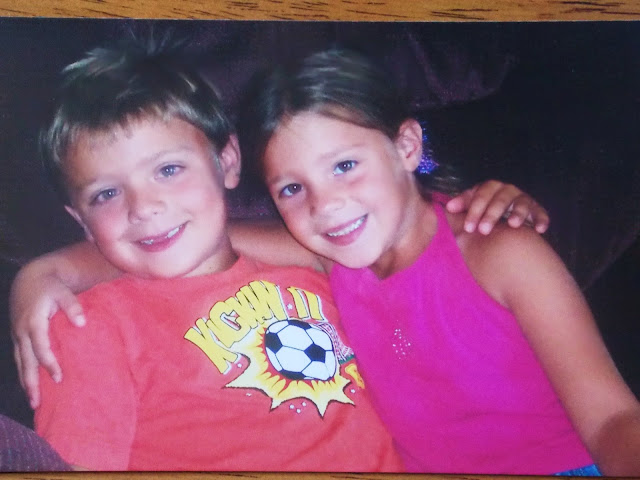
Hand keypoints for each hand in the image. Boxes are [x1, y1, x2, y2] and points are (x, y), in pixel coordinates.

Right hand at [9, 265, 84, 408]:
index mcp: (34, 322)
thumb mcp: (63, 292)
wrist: (29, 279)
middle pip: (25, 362)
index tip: (59, 378)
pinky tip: (29, 386)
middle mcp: (22, 332)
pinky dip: (24, 373)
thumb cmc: (50, 286)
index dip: (49, 363)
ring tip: (33, 402)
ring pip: (20, 363)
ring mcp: (17, 335)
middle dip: (31, 383)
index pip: (40, 347)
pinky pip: (20, 359)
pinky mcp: (18, 337)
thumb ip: (73, 306)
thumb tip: (82, 323)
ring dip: (26, 383)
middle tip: (37, 403)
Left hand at [446, 180, 549, 234]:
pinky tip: (539, 230)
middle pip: (499, 197)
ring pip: (521, 202)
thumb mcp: (470, 214)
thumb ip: (460, 209)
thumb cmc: (483, 219)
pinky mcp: (537, 211)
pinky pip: (541, 213)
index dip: (472, 208)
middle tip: (483, 231)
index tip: (467, 227)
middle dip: (491, 213)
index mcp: (488, 190)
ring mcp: (523, 200)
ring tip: (512, 225)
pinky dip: (541, 219)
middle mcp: (506, 192)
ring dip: (517, 212)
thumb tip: (448, 207)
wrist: (504, 232)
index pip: (480, 194)